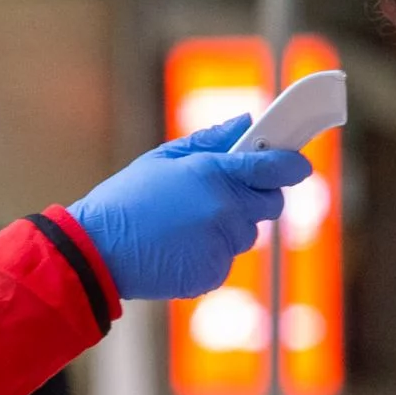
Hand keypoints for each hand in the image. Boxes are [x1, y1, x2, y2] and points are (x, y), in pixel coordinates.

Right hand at [66, 118, 311, 301]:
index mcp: (214, 172)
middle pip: (270, 205)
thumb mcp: (162, 158)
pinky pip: (226, 260)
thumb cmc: (125, 200)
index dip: (293, 165)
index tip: (299, 165)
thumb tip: (246, 122)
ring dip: (228, 228)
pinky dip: (210, 255)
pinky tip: (179, 248)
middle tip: (226, 197)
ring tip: (186, 225)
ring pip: (246, 235)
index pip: (274, 168)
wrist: (96, 252)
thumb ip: (210, 140)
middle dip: (257, 198)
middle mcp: (225, 209)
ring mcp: (220, 244)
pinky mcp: (213, 273)